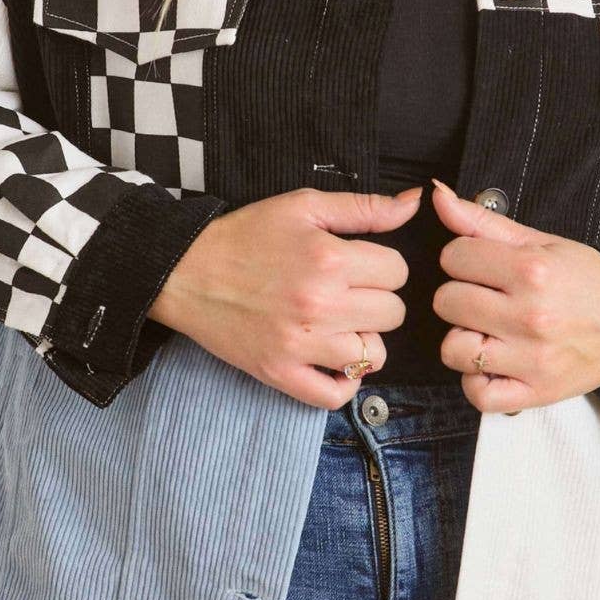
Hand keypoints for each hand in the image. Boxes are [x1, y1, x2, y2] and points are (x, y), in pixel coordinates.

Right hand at [148, 185, 422, 407]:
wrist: (186, 271)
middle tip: (349, 292)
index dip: (383, 266)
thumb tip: (413, 203)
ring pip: (374, 356)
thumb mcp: (303, 206)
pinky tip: (336, 362)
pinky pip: (334, 396)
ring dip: (364, 339)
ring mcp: (301, 345)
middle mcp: (320, 305)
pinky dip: (345, 383)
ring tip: (341, 324)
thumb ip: (363, 207)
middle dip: (377, 300)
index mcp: (329, 259)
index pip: (398, 272)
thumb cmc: (245, 236)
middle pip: (392, 313)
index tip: (360, 266)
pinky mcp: (280, 373)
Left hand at [427, 176, 599, 413]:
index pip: (453, 257)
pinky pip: (478, 394)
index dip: (463, 258)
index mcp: (532, 270)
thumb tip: (438, 196)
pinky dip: (476, 381)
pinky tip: (491, 364)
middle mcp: (530, 315)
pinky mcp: (534, 392)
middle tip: (486, 298)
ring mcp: (531, 358)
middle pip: (447, 302)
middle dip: (460, 296)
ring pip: (453, 349)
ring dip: (463, 340)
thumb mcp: (542, 242)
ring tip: (487, 331)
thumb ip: (484, 222)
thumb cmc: (589, 282)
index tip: (482, 266)